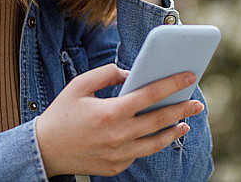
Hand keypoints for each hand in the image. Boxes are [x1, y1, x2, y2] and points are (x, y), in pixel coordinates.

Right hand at [35, 64, 203, 177]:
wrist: (43, 150)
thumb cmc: (62, 113)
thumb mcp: (80, 85)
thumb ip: (108, 74)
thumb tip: (132, 73)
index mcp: (111, 112)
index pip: (151, 95)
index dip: (173, 84)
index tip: (189, 76)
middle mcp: (118, 135)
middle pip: (160, 120)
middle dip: (182, 109)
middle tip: (197, 103)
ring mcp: (118, 155)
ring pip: (155, 143)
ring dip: (174, 132)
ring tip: (185, 123)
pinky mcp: (116, 167)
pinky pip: (139, 153)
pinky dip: (151, 143)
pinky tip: (160, 135)